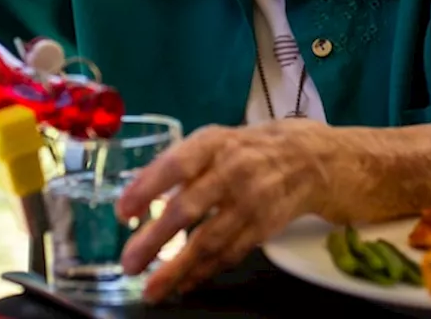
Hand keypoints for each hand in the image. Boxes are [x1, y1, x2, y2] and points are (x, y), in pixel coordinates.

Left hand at [115, 120, 331, 301]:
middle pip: (188, 208)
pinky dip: (204, 272)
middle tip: (129, 263)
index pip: (176, 165)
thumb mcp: (213, 141)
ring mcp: (251, 202)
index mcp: (213, 143)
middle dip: (155, 239)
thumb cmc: (245, 149)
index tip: (122, 212)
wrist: (308, 159)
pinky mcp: (264, 227)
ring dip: (177, 268)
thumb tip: (135, 196)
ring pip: (209, 241)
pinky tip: (183, 283)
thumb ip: (178, 164)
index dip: (147, 188)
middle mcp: (232, 171)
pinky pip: (229, 254)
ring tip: (151, 289)